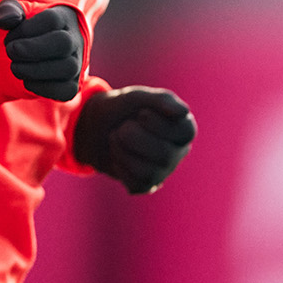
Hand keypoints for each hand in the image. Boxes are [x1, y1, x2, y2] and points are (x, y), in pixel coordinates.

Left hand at [0, 0, 84, 100]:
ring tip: (15, 67)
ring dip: (34, 70)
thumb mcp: (16, 13)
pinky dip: (42, 88)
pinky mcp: (73, 85)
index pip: (51, 19)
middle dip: (31, 49)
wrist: (35, 53)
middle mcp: (75, 39)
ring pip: (67, 68)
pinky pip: (65, 90)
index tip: (8, 38)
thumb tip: (4, 22)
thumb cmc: (27, 29)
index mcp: (63, 17)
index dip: (25, 29)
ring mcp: (77, 63)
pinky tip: (27, 80)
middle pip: (63, 42)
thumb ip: (8, 11)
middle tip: (10, 51)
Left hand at [74, 86, 195, 193]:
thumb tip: (183, 112)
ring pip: (148, 172)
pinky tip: (117, 155)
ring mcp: (163, 171)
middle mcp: (178, 152)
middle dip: (134, 138)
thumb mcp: (139, 97)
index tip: (141, 114)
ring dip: (122, 151)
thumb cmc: (124, 109)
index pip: (186, 132)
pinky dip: (119, 166)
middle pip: (165, 155)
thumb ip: (162, 100)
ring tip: (115, 138)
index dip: (159, 124)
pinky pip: (136, 184)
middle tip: (122, 128)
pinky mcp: (146, 185)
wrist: (96, 127)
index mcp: (183, 129)